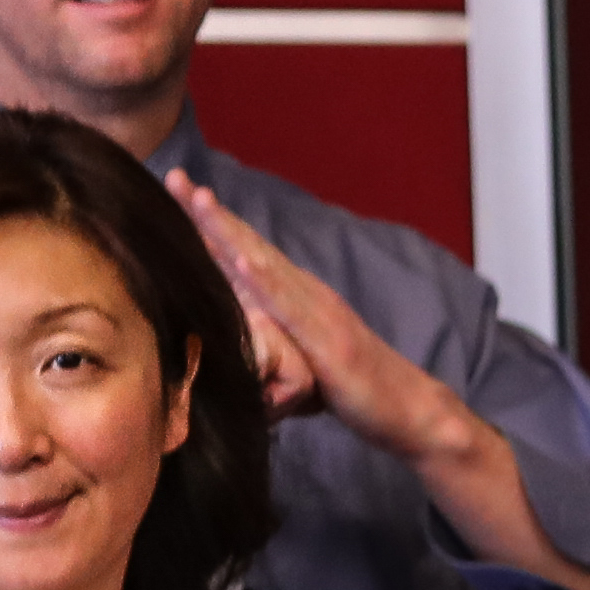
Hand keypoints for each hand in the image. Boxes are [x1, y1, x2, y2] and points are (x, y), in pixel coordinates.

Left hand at [167, 173, 464, 469]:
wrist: (413, 413)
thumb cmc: (356, 391)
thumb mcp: (301, 363)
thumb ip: (269, 345)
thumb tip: (230, 346)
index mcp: (296, 299)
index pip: (246, 254)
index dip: (210, 224)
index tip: (176, 190)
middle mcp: (306, 295)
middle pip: (251, 246)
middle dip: (210, 213)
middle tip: (175, 177)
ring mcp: (320, 314)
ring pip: (267, 265)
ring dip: (231, 232)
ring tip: (200, 201)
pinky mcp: (331, 343)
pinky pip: (292, 308)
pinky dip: (264, 280)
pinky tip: (241, 259)